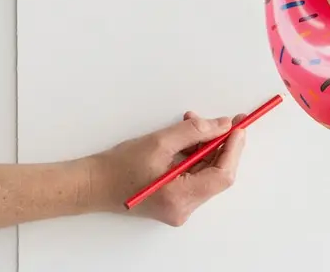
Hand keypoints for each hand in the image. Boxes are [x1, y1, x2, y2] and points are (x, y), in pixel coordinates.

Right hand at [87, 111, 246, 225]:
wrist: (92, 184)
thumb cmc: (119, 166)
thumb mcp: (160, 142)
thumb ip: (195, 132)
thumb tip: (223, 125)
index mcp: (180, 198)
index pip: (222, 175)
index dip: (233, 149)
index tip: (238, 127)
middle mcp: (183, 208)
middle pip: (217, 174)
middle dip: (222, 144)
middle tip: (228, 120)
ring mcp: (179, 207)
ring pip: (207, 173)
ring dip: (207, 146)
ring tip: (196, 123)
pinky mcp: (174, 200)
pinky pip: (195, 176)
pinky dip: (196, 155)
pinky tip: (188, 137)